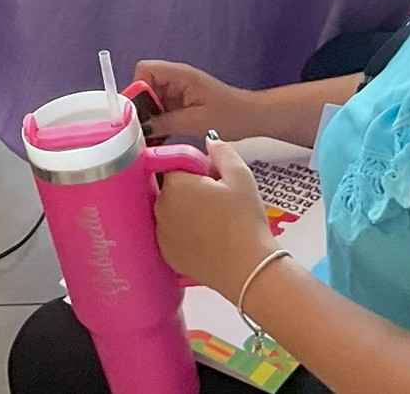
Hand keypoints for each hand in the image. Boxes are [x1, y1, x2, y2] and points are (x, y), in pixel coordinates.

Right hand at [135, 59, 255, 139]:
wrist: (252, 118)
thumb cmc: (230, 115)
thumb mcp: (195, 121)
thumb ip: (165, 122)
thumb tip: (140, 127)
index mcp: (179, 75)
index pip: (144, 70)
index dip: (136, 89)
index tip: (136, 113)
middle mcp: (176, 79)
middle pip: (145, 86)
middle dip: (141, 108)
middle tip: (140, 130)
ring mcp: (178, 91)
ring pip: (151, 100)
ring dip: (149, 118)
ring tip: (148, 139)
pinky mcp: (182, 103)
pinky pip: (162, 110)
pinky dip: (158, 123)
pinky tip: (159, 140)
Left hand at [155, 136, 277, 298]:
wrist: (249, 269)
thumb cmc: (245, 221)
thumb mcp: (241, 177)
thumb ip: (222, 151)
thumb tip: (209, 140)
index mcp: (174, 184)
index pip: (176, 164)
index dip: (196, 169)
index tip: (214, 179)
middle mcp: (160, 207)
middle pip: (171, 187)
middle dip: (189, 189)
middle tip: (217, 201)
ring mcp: (160, 233)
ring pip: (170, 211)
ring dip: (184, 210)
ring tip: (213, 221)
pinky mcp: (166, 254)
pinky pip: (170, 233)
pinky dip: (183, 232)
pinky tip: (206, 238)